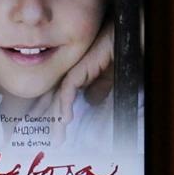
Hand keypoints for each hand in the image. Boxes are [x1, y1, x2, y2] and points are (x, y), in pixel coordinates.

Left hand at [52, 20, 114, 136]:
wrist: (125, 34)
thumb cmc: (119, 50)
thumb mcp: (110, 75)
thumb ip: (100, 87)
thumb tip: (91, 101)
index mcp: (76, 73)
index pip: (59, 97)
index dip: (52, 114)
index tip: (49, 132)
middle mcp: (71, 71)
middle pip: (54, 98)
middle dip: (48, 120)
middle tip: (47, 140)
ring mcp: (74, 68)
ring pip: (59, 97)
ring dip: (58, 119)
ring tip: (58, 137)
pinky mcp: (81, 66)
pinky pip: (69, 88)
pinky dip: (66, 104)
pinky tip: (67, 118)